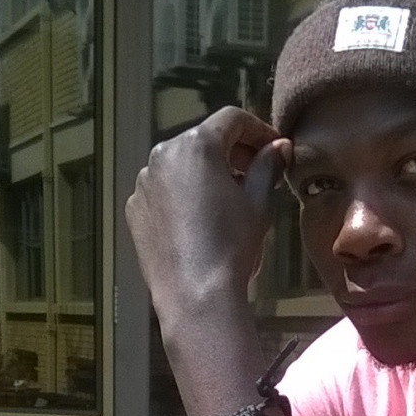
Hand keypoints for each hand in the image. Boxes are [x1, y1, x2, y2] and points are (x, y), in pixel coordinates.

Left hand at [127, 107, 288, 332]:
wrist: (195, 295)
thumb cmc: (232, 246)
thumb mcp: (258, 203)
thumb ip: (268, 167)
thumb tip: (279, 147)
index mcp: (197, 145)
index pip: (232, 120)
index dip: (259, 130)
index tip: (275, 148)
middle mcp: (163, 155)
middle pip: (204, 141)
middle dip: (233, 152)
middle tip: (258, 174)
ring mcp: (144, 182)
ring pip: (182, 166)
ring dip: (207, 173)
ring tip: (230, 200)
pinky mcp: (135, 208)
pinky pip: (164, 190)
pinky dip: (184, 195)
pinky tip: (201, 221)